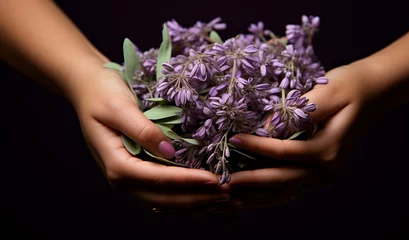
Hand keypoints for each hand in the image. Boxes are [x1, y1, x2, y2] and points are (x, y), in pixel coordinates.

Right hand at [71, 66, 229, 208]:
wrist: (87, 87)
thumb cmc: (101, 93)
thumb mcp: (119, 107)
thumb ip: (142, 130)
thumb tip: (169, 152)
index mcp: (116, 163)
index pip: (156, 179)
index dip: (186, 181)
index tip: (214, 180)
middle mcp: (122, 177)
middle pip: (164, 197)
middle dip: (197, 197)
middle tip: (228, 194)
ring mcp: (130, 176)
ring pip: (165, 198)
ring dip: (194, 199)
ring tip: (223, 197)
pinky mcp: (138, 170)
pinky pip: (163, 189)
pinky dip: (185, 193)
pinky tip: (205, 191)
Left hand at [225, 62, 375, 205]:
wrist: (371, 93)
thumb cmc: (348, 88)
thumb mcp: (325, 93)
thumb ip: (296, 112)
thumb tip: (264, 129)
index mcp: (328, 150)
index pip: (283, 152)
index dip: (256, 147)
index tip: (233, 140)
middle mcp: (326, 169)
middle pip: (281, 180)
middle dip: (250, 181)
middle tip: (223, 181)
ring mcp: (322, 175)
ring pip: (284, 190)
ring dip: (256, 193)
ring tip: (230, 193)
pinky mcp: (316, 173)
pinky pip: (289, 187)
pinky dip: (268, 191)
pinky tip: (248, 193)